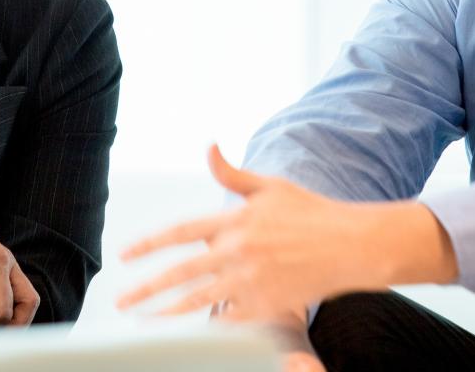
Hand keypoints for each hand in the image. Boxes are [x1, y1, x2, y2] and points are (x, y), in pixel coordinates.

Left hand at [116, 145, 455, 321]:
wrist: (352, 245)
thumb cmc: (311, 213)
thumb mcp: (269, 185)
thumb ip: (231, 174)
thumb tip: (208, 147)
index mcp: (234, 220)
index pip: (180, 234)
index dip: (149, 245)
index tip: (125, 255)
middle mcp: (238, 252)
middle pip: (181, 274)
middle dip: (146, 288)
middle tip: (122, 299)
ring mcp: (251, 282)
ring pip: (198, 301)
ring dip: (166, 312)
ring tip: (143, 319)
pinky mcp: (267, 305)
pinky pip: (228, 318)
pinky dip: (208, 323)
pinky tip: (187, 328)